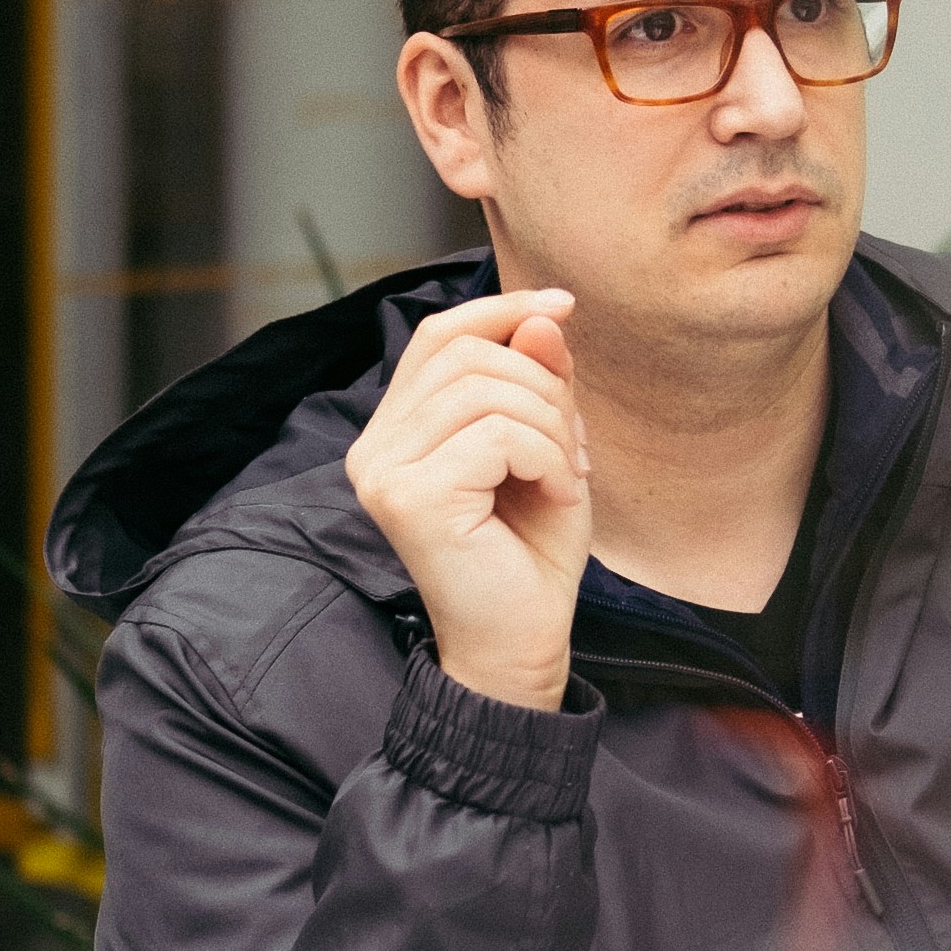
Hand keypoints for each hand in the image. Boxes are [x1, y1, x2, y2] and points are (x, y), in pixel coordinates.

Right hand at [346, 290, 593, 712]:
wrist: (522, 643)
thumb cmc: (531, 553)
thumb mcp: (547, 449)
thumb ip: (540, 383)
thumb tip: (542, 314)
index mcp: (397, 431)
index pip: (442, 337)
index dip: (504, 309)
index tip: (564, 306)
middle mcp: (375, 448)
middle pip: (468, 355)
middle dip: (543, 387)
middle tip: (575, 450)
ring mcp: (384, 473)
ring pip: (486, 391)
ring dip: (551, 427)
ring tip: (567, 478)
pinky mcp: (409, 498)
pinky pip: (496, 434)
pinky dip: (547, 456)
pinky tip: (558, 496)